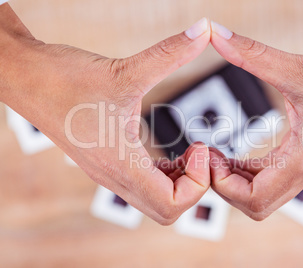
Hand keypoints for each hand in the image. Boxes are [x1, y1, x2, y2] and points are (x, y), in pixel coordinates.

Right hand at [0, 5, 210, 224]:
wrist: (24, 78)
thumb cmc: (64, 78)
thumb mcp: (125, 69)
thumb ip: (169, 53)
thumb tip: (205, 30)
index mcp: (119, 163)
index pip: (170, 204)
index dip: (197, 183)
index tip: (198, 146)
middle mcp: (113, 177)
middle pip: (166, 212)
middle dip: (193, 187)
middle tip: (197, 152)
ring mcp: (108, 174)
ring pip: (154, 202)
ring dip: (179, 183)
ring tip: (187, 152)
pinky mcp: (106, 165)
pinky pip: (142, 187)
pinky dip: (164, 176)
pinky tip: (169, 152)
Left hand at [208, 1, 302, 219]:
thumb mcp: (298, 67)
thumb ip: (253, 54)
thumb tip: (215, 34)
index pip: (256, 199)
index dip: (224, 185)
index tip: (209, 154)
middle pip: (257, 205)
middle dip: (226, 187)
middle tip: (209, 155)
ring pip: (263, 194)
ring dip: (235, 180)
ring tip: (215, 153)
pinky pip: (271, 176)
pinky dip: (248, 171)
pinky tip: (233, 153)